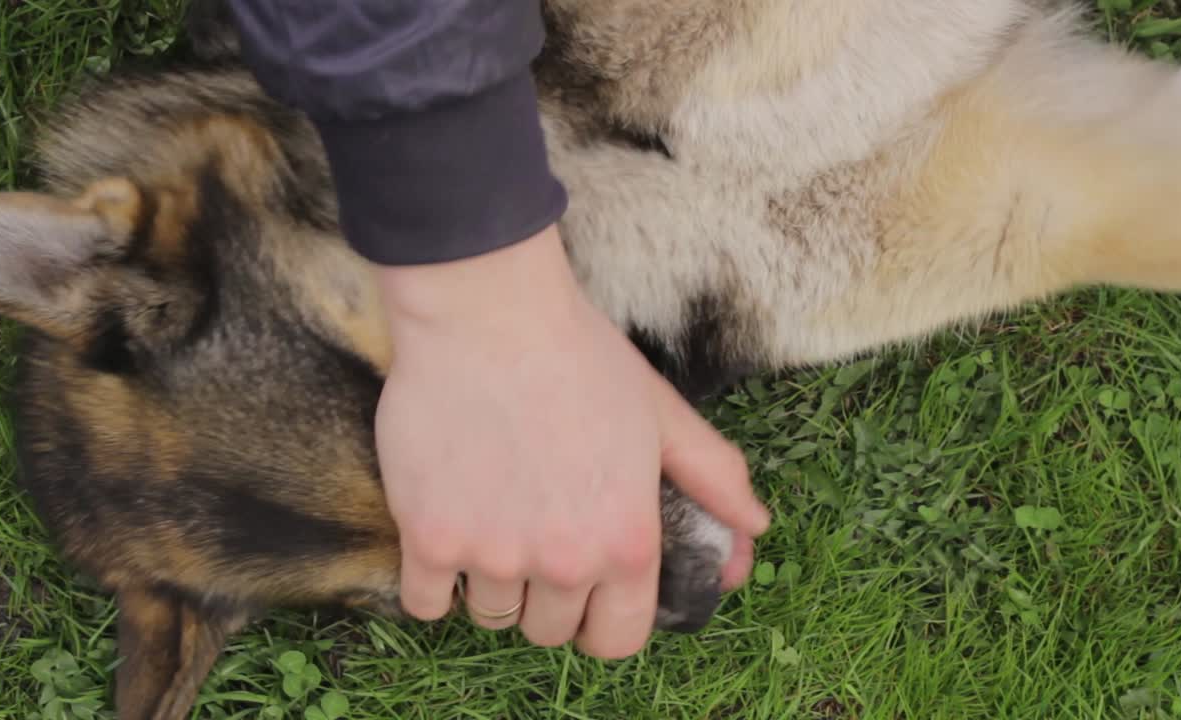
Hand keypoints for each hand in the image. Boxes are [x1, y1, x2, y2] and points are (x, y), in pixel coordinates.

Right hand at [372, 223, 769, 658]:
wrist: (487, 313)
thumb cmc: (579, 356)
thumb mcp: (662, 413)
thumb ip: (714, 477)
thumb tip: (754, 527)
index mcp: (627, 542)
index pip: (618, 640)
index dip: (607, 622)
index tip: (590, 597)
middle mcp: (563, 562)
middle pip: (550, 630)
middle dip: (549, 596)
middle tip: (539, 534)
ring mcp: (492, 555)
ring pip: (491, 616)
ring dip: (494, 585)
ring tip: (495, 521)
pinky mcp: (429, 538)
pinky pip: (425, 604)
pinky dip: (435, 584)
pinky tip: (448, 537)